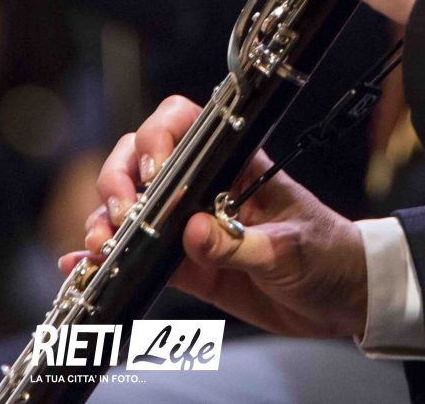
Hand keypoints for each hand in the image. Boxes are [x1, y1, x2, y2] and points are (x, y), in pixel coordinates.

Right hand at [62, 96, 368, 337]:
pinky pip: (138, 252)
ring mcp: (192, 223)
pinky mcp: (185, 263)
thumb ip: (243, 246)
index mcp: (239, 167)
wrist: (342, 299)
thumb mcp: (292, 251)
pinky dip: (107, 256)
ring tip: (101, 245)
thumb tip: (192, 233)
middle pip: (142, 159)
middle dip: (119, 179)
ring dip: (105, 218)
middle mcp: (208, 188)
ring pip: (132, 204)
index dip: (159, 137)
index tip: (153, 173)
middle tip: (121, 211)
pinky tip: (82, 265)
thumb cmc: (330, 257)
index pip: (187, 125)